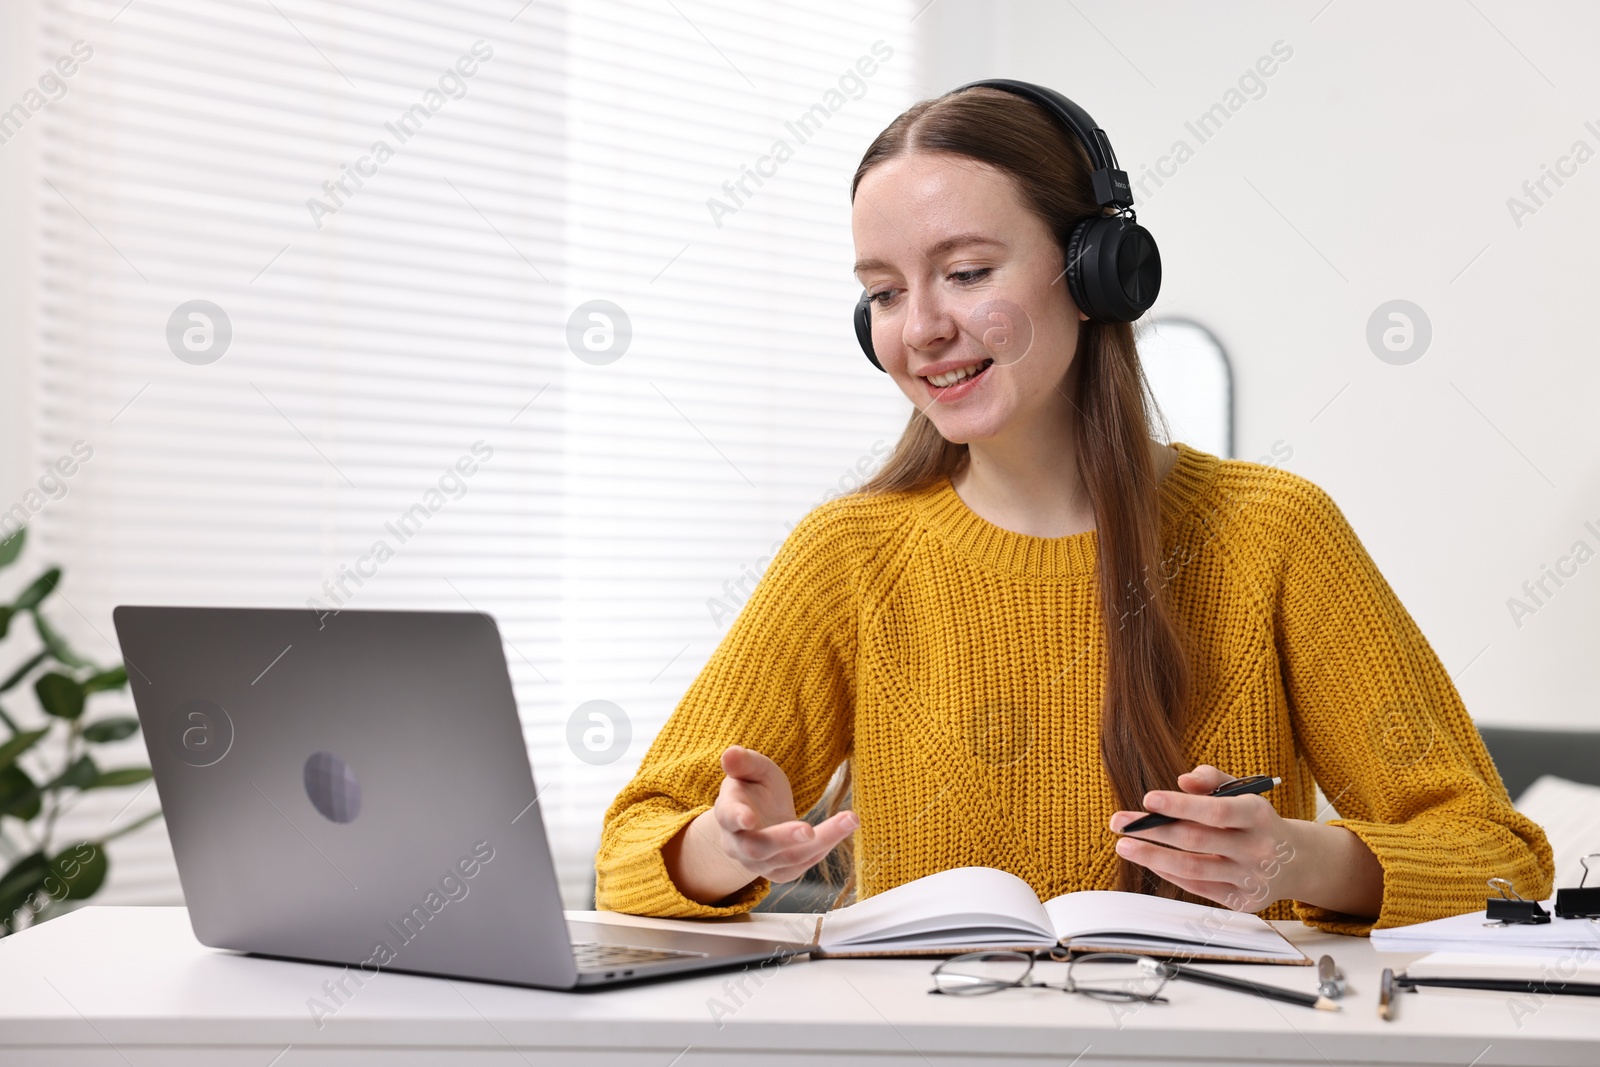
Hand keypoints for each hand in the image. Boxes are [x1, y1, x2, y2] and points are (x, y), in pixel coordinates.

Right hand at [710, 745, 858, 884]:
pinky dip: (824, 847)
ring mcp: (758, 863)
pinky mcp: (779, 872)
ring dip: (821, 841)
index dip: (737, 818)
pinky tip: (842, 829)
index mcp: (727, 812)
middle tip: (809, 830)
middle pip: (758, 847)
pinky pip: (802, 864)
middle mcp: (738, 844)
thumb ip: (743, 762)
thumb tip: (730, 753)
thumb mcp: (752, 769)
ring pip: (788, 859)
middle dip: (785, 839)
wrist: (758, 816)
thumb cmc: (755, 787)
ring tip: (849, 820)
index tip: (748, 818)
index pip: (728, 817)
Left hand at [1108, 765, 1298, 911]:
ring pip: (1193, 868)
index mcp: (1258, 815)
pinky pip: (1198, 888)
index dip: (1180, 805)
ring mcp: (1251, 879)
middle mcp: (1258, 849)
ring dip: (1153, 857)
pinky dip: (1170, 873)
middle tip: (1119, 822)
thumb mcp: (1243, 793)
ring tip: (1124, 846)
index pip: (1216, 810)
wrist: (1297, 861)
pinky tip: (1151, 860)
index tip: (1147, 800)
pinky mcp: (1243, 902)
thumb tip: (1182, 781)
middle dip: (1153, 831)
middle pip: (1197, 840)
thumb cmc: (1256, 822)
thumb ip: (1212, 779)